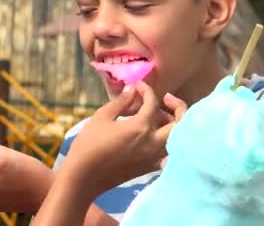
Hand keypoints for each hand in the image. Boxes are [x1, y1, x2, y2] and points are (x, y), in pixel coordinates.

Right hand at [57, 83, 186, 198]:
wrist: (84, 177)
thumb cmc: (89, 144)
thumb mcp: (102, 117)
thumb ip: (121, 102)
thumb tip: (133, 90)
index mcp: (141, 127)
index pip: (153, 103)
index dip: (147, 90)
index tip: (138, 86)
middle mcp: (153, 143)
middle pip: (180, 123)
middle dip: (177, 107)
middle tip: (165, 99)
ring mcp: (154, 158)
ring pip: (176, 138)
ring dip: (172, 124)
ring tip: (156, 116)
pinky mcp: (149, 168)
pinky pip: (166, 150)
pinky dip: (164, 139)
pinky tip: (150, 134)